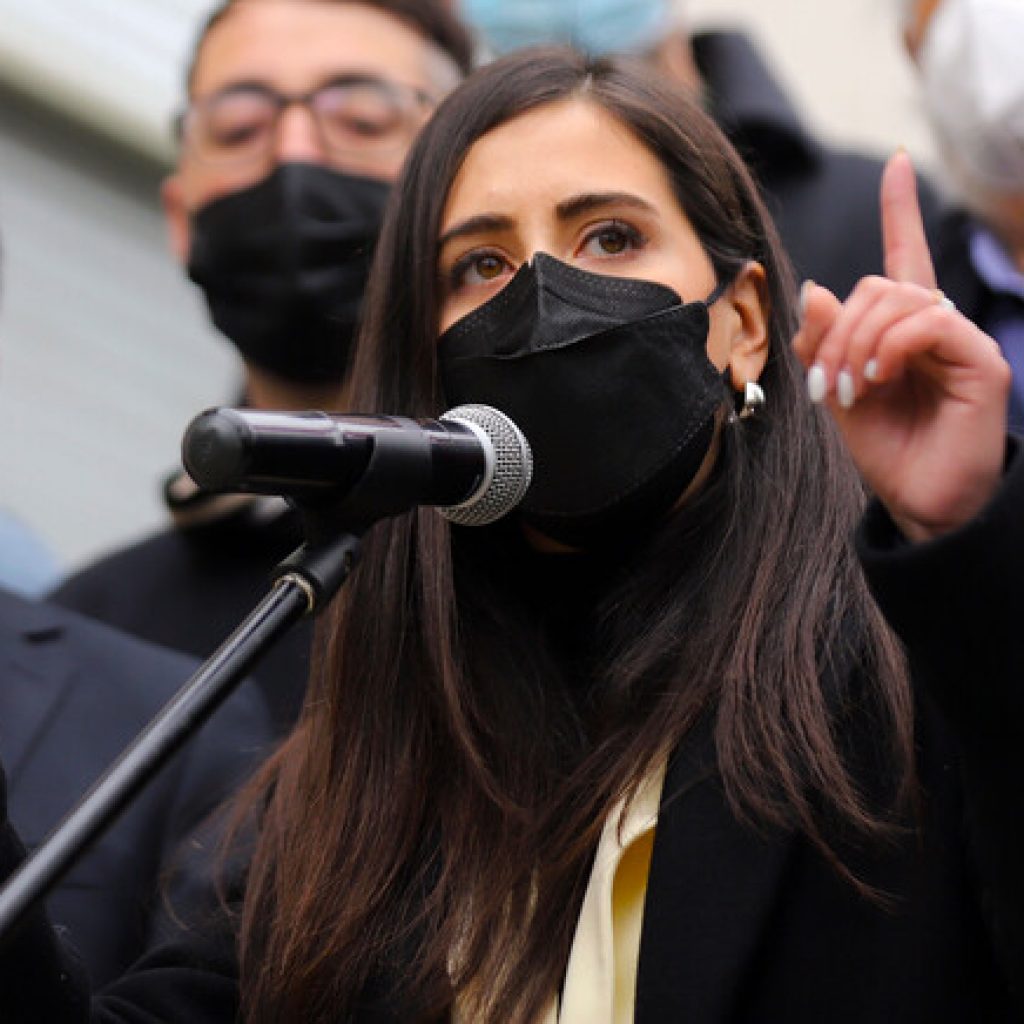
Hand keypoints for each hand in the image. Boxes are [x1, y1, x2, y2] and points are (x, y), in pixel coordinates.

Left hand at [792, 151, 1010, 542]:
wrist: (920, 505)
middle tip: (829, 382)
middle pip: (880, 285)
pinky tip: (877, 378)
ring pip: (901, 300)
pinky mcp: (981, 361)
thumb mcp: (839, 394)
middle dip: (839, 328)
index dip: (900, 211)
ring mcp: (961, 342)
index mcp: (901, 332)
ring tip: (850, 389)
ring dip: (858, 342)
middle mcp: (936, 328)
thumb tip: (815, 287)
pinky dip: (891, 346)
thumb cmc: (887, 452)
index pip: (903, 258)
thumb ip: (826, 344)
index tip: (898, 163)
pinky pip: (930, 323)